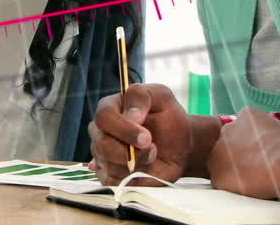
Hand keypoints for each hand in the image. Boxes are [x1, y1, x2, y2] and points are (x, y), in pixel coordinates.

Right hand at [89, 84, 204, 185]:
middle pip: (102, 144)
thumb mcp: (161, 96)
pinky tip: (143, 169)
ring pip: (109, 165)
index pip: (104, 118)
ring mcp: (102, 154)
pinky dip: (132, 179)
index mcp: (109, 108)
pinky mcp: (109, 175)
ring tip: (150, 157)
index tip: (147, 138)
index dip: (124, 129)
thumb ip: (142, 97)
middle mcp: (100, 131)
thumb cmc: (168, 118)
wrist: (179, 145)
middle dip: (132, 152)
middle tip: (153, 150)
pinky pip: (112, 182)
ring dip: (136, 165)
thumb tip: (131, 116)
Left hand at [208, 108, 279, 200]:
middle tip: (257, 168)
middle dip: (240, 155)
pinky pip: (222, 181)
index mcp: (246, 116)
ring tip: (254, 180)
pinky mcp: (217, 172)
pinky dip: (233, 187)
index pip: (244, 129)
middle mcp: (227, 129)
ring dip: (235, 171)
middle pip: (230, 144)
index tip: (263, 154)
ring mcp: (219, 151)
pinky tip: (248, 190)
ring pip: (223, 162)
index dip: (254, 144)